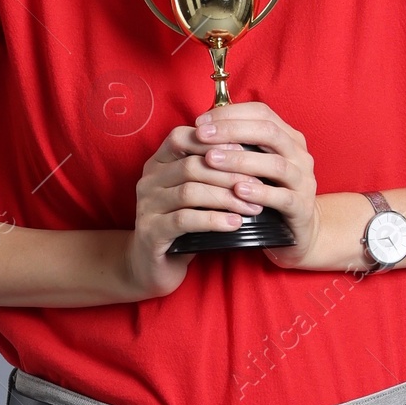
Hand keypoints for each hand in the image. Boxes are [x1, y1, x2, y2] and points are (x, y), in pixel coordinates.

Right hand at [125, 123, 268, 299]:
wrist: (154, 266)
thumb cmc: (183, 224)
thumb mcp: (195, 193)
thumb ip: (210, 172)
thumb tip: (251, 155)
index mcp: (158, 163)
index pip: (182, 138)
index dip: (214, 142)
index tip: (245, 151)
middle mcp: (149, 180)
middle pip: (191, 166)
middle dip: (229, 174)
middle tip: (259, 185)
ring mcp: (146, 205)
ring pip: (190, 192)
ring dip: (226, 198)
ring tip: (252, 207)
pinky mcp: (150, 231)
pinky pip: (185, 220)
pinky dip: (213, 220)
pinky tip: (235, 223)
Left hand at [194, 101, 320, 269]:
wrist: (300, 231)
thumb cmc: (269, 191)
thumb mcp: (256, 163)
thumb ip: (237, 144)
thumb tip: (201, 127)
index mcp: (288, 137)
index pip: (261, 113)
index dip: (230, 114)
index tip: (200, 122)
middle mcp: (299, 154)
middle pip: (268, 132)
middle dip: (231, 131)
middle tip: (201, 136)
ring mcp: (303, 180)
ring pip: (275, 164)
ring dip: (240, 160)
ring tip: (211, 160)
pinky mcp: (302, 207)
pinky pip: (281, 197)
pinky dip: (259, 193)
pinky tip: (237, 190)